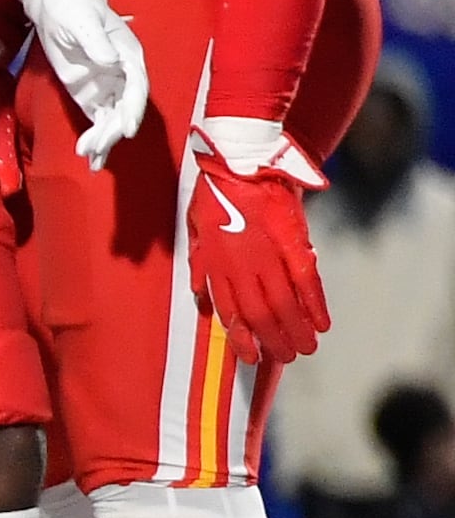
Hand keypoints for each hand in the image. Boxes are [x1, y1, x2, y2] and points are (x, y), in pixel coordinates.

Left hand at [22, 0, 149, 168]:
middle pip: (124, 109)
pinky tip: (91, 157)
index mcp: (129, 56)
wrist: (58, 3)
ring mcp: (108, 87)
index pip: (135, 88)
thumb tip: (111, 61)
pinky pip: (98, 120)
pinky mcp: (91, 94)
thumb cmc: (74, 6)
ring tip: (91, 160)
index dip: (132, 109)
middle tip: (96, 148)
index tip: (126, 129)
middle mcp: (124, 76)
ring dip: (104, 140)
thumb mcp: (82, 20)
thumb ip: (96, 41)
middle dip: (113, 130)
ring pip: (112, 119)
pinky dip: (96, 138)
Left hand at [185, 117, 330, 364]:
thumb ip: (200, 266)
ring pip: (283, 303)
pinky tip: (322, 323)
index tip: (250, 357)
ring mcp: (268, 254)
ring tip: (306, 349)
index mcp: (216, 264)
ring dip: (295, 330)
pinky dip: (315, 304)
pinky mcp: (293, 242)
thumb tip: (201, 296)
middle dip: (273, 340)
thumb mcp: (196, 230)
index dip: (241, 337)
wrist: (238, 160)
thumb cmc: (214, 193)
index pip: (229, 312)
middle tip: (286, 358)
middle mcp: (242, 265)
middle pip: (259, 313)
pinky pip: (306, 280)